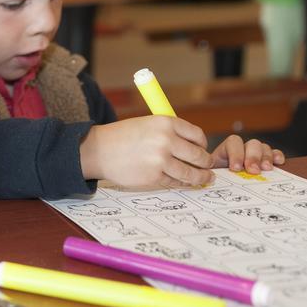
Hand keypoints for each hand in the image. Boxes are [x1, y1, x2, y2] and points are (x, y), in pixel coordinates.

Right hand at [81, 116, 213, 188]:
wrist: (98, 150)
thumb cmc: (122, 137)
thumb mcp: (147, 124)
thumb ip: (169, 133)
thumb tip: (193, 148)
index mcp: (166, 123)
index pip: (197, 135)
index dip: (203, 145)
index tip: (202, 150)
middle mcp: (166, 140)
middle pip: (198, 155)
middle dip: (206, 163)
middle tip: (208, 168)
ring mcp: (160, 160)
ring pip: (191, 172)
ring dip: (200, 177)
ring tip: (205, 179)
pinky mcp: (154, 177)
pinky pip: (175, 181)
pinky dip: (181, 183)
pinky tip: (184, 183)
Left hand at [211, 134, 284, 173]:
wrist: (218, 181)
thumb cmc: (215, 178)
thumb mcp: (212, 174)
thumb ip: (213, 173)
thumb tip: (212, 178)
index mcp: (226, 150)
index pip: (233, 142)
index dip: (236, 154)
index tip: (235, 168)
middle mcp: (242, 149)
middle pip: (252, 144)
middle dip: (253, 157)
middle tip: (253, 171)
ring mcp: (255, 153)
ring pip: (264, 147)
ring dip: (266, 158)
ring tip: (266, 169)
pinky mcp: (265, 160)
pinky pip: (274, 153)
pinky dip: (277, 156)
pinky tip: (279, 162)